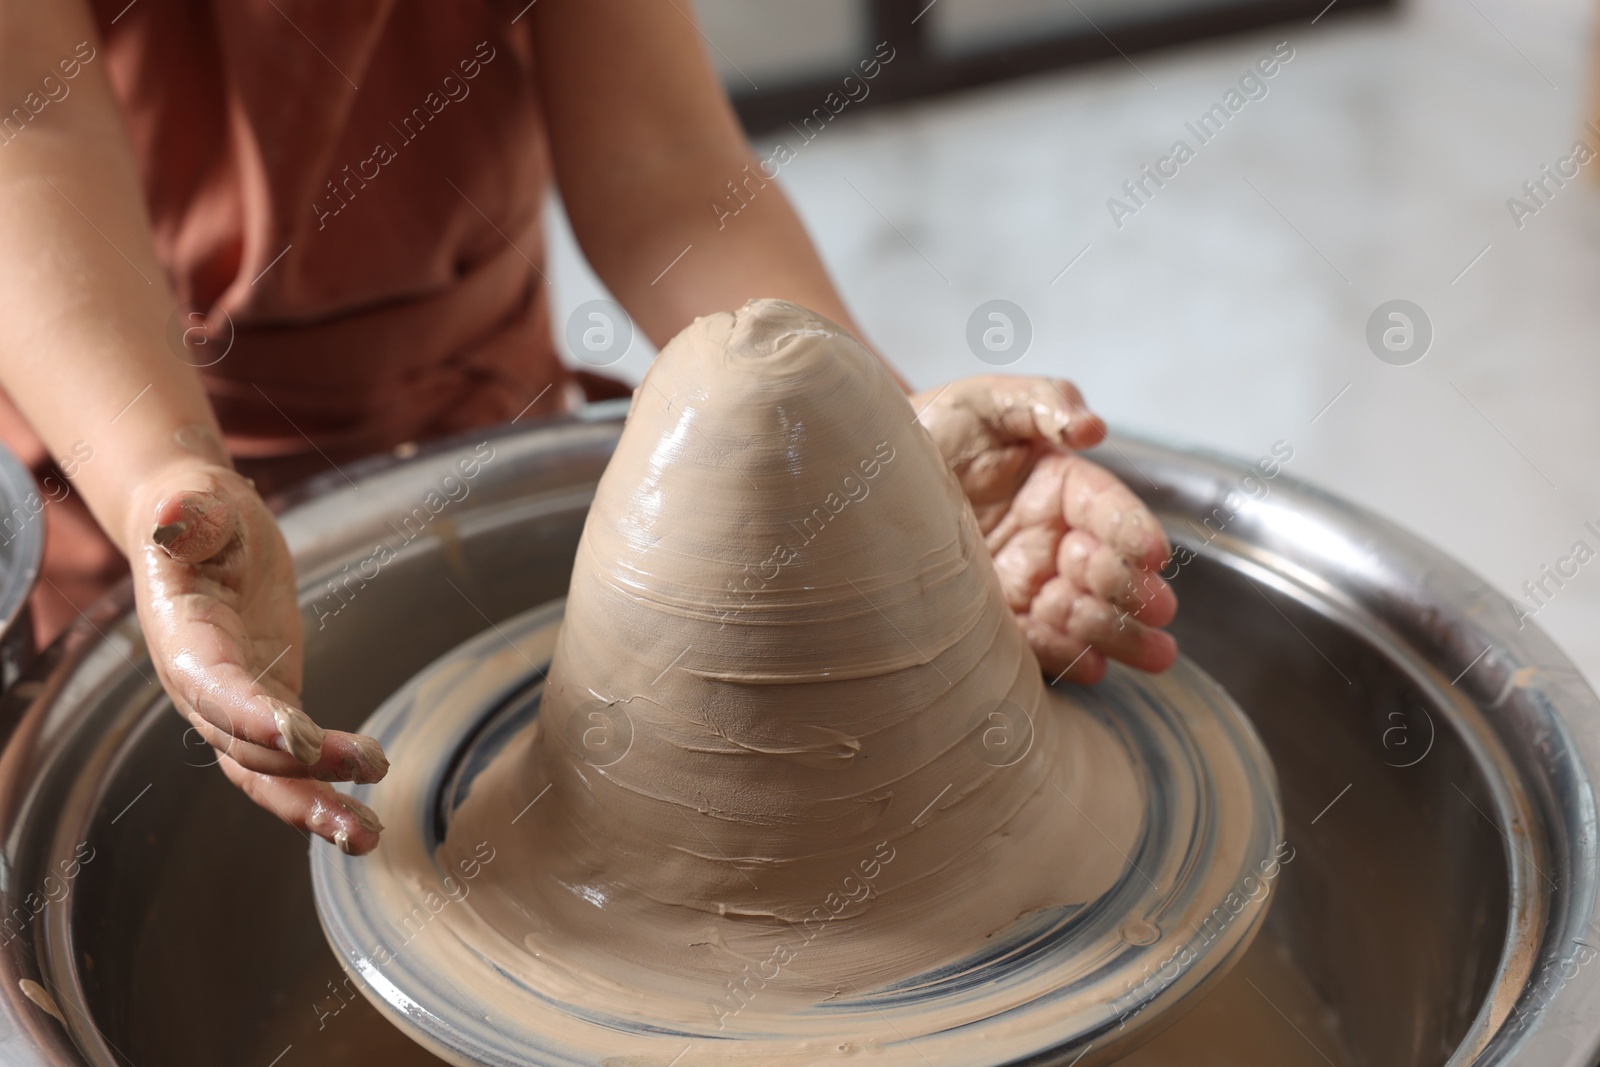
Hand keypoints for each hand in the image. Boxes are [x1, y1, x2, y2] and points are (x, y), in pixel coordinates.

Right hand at [125, 462, 388, 853]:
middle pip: (242, 743)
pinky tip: (362, 817)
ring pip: (263, 773)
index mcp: (181, 638)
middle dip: (300, 767)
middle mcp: (199, 686)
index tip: (301, 732)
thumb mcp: (198, 502)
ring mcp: (230, 705)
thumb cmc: (197, 512)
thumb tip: (172, 514)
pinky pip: (287, 763)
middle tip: (370, 769)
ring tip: (367, 835)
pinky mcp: (266, 704)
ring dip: (311, 806)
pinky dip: (320, 789)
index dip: (251, 713)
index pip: (214, 686)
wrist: (193, 527)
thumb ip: (189, 514)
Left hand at [913, 376, 1177, 683]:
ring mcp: (1027, 583)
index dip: (1132, 529)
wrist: (865, 476)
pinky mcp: (999, 622)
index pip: (1106, 508)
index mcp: (1059, 485)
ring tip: (1148, 650)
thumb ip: (1041, 401)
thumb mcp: (981, 402)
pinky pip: (1038, 644)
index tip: (1153, 552)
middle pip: (1104, 567)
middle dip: (1135, 590)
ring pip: (1083, 612)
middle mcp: (1051, 538)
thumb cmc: (930, 430)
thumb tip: (1091, 428)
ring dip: (1117, 631)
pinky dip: (1067, 657)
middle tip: (1157, 608)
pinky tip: (1091, 667)